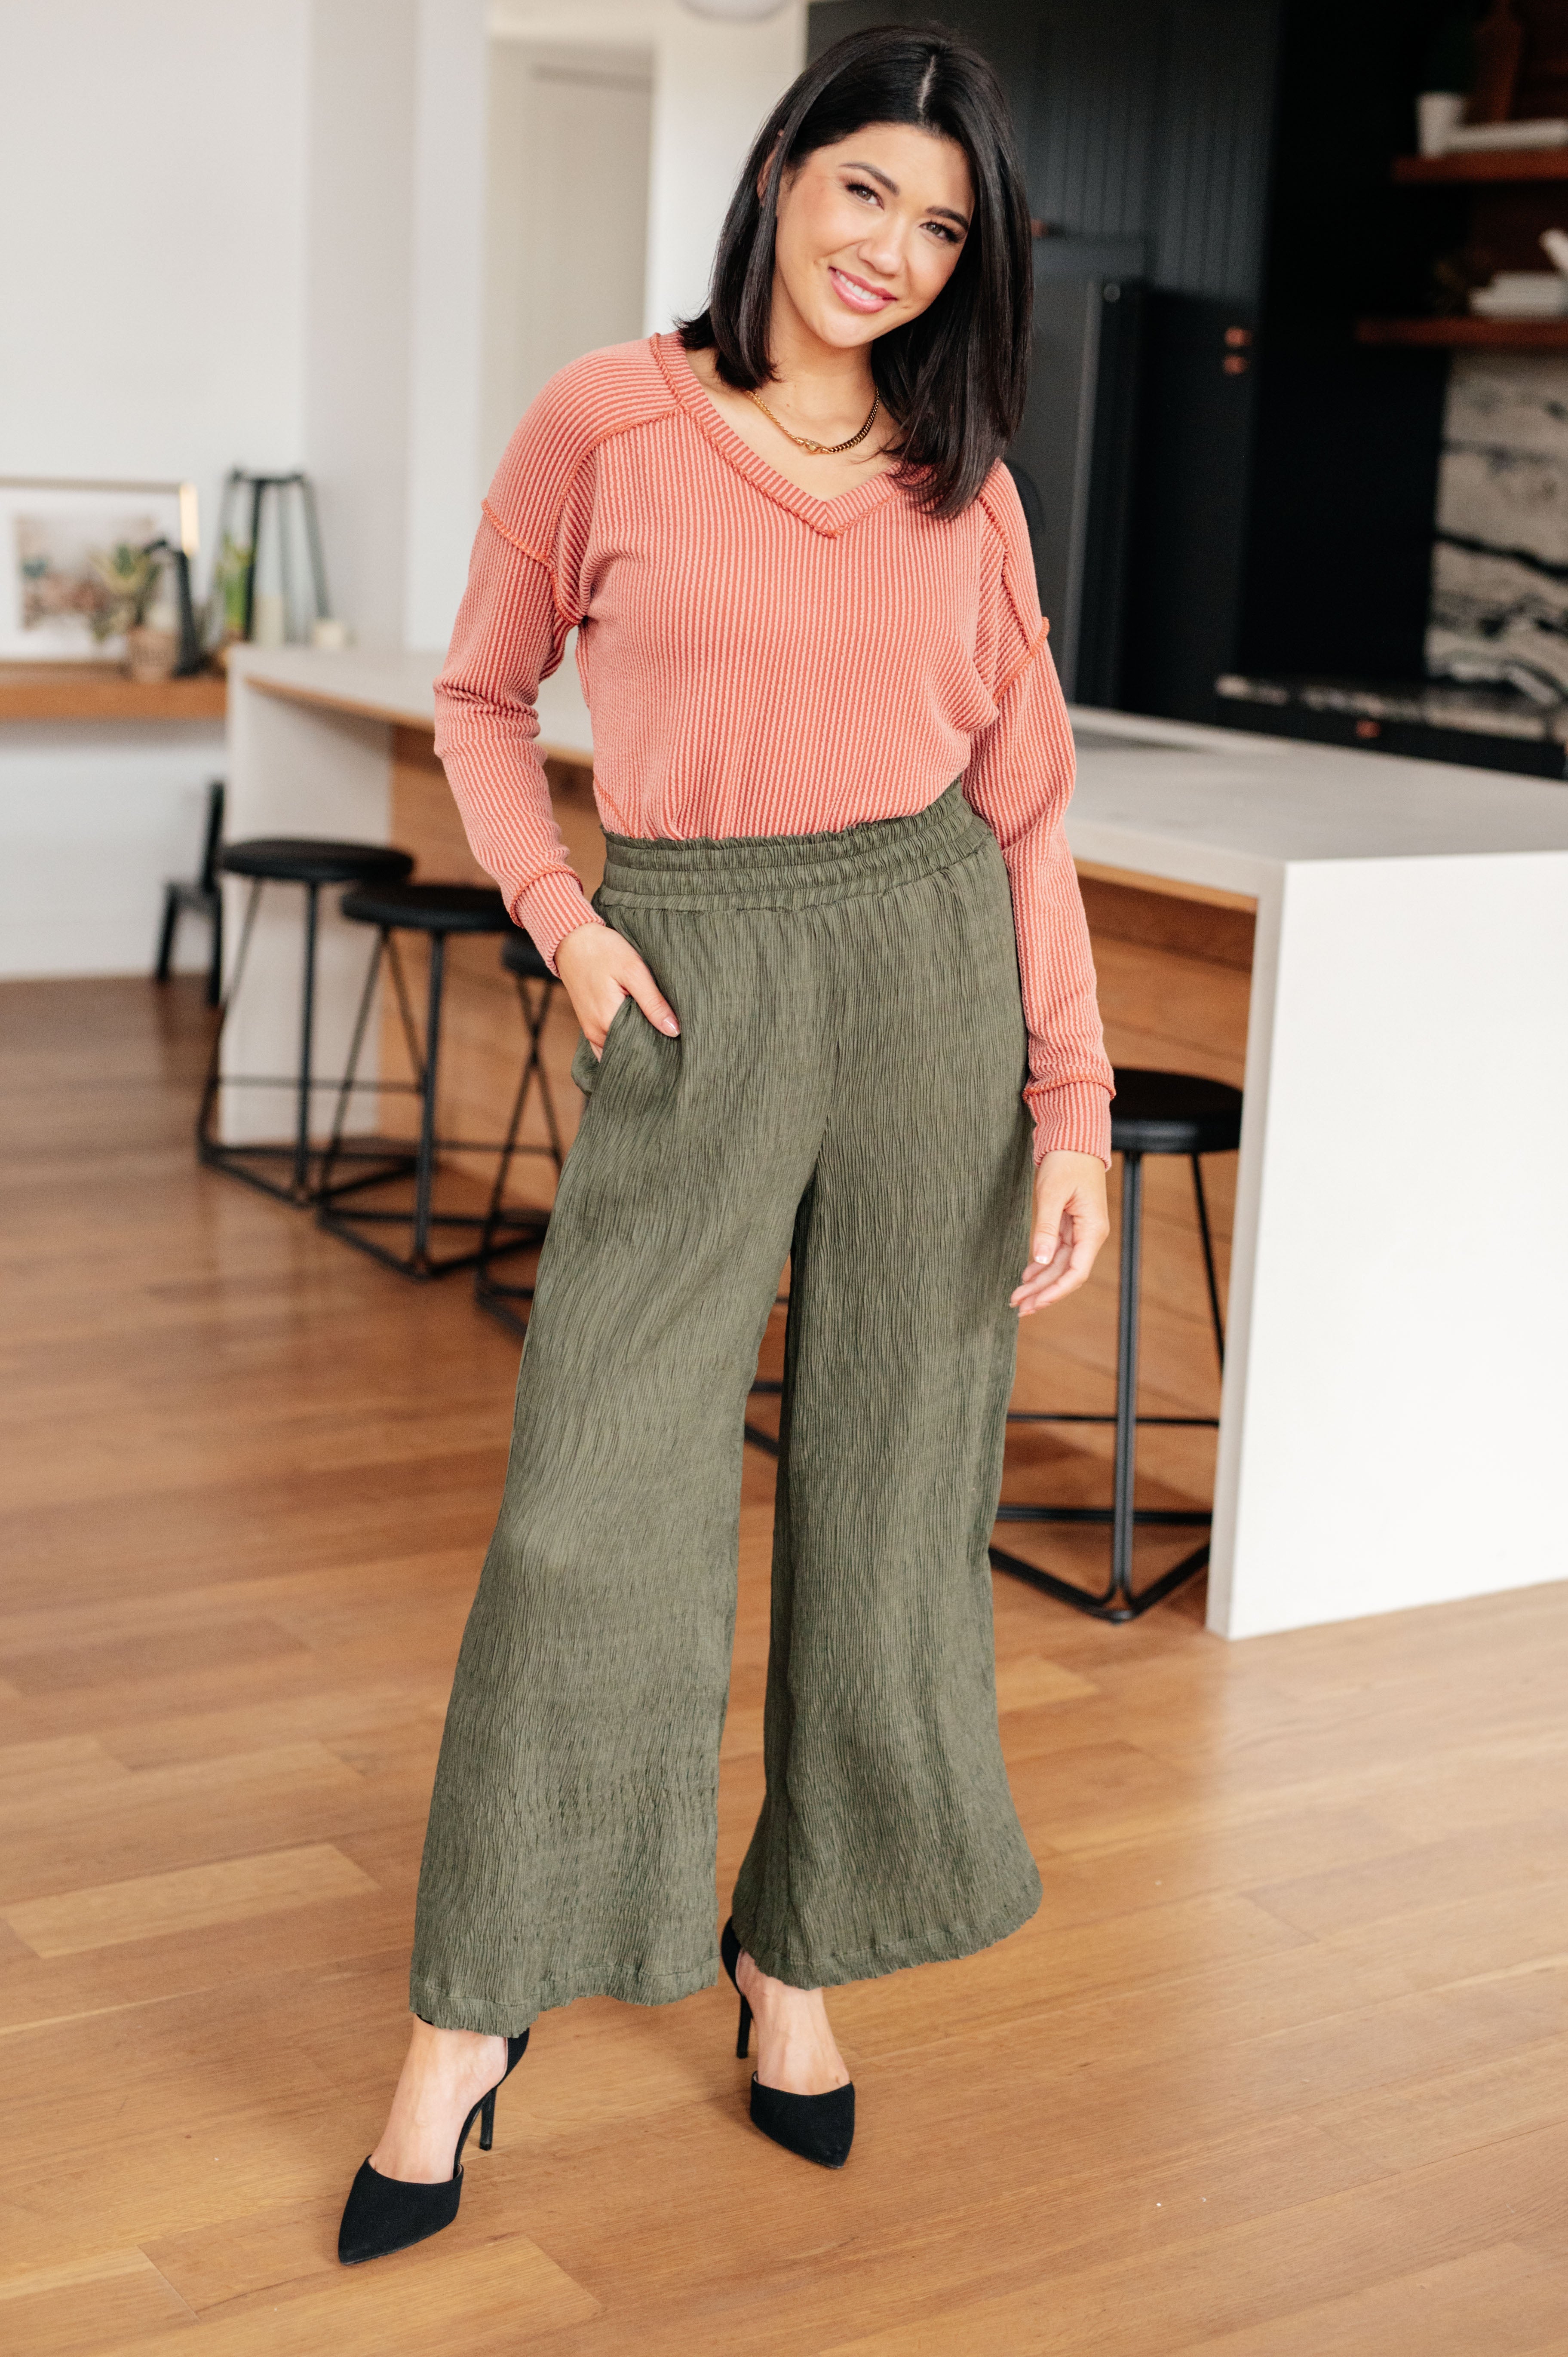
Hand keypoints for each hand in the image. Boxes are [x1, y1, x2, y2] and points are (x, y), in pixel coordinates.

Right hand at [555, 921, 679, 1056]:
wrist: (572, 939)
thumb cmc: (604, 950)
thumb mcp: (634, 970)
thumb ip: (654, 1002)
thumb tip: (674, 1031)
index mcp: (609, 1022)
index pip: (642, 1050)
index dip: (662, 1048)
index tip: (678, 1043)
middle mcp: (597, 1034)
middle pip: (631, 1053)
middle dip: (651, 1050)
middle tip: (672, 1040)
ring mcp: (591, 1032)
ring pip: (619, 1051)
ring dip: (636, 1047)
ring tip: (656, 1036)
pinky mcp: (589, 1025)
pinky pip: (607, 1046)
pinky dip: (622, 1044)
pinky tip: (637, 1034)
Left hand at [1010, 1152, 1109, 1316]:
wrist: (1073, 1139)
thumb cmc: (1066, 1161)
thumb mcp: (1051, 1193)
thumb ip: (1045, 1228)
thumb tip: (1041, 1261)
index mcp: (1092, 1230)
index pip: (1076, 1272)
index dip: (1055, 1291)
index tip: (1034, 1303)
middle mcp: (1089, 1235)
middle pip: (1066, 1274)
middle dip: (1043, 1292)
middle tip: (1018, 1308)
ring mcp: (1081, 1231)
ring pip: (1060, 1266)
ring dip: (1040, 1282)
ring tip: (1018, 1296)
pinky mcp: (1070, 1225)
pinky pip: (1057, 1253)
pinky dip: (1042, 1265)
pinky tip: (1027, 1276)